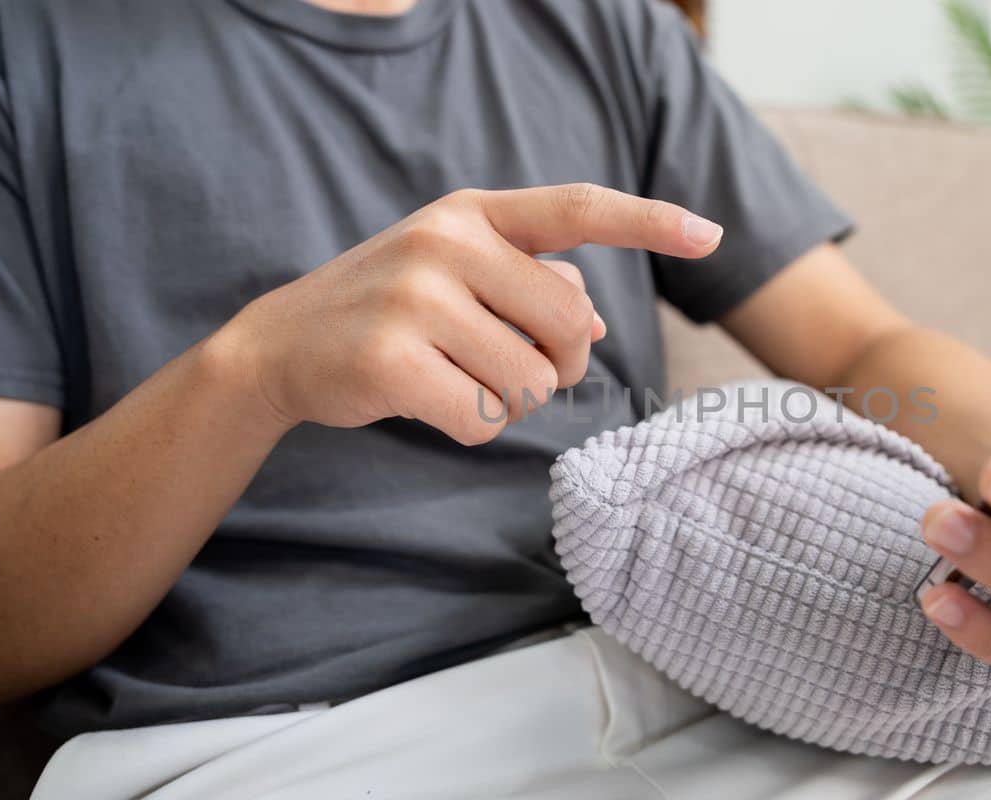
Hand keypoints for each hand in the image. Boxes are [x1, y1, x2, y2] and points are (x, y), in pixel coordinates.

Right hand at [212, 183, 722, 442]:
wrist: (280, 345)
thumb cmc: (393, 309)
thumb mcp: (458, 272)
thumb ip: (530, 284)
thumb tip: (595, 327)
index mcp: (473, 213)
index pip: (577, 208)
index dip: (649, 222)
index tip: (710, 234)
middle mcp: (446, 242)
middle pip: (572, 325)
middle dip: (558, 362)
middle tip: (509, 362)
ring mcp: (415, 299)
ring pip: (533, 383)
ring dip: (510, 401)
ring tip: (457, 378)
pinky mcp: (392, 361)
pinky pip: (486, 420)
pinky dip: (472, 427)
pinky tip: (430, 402)